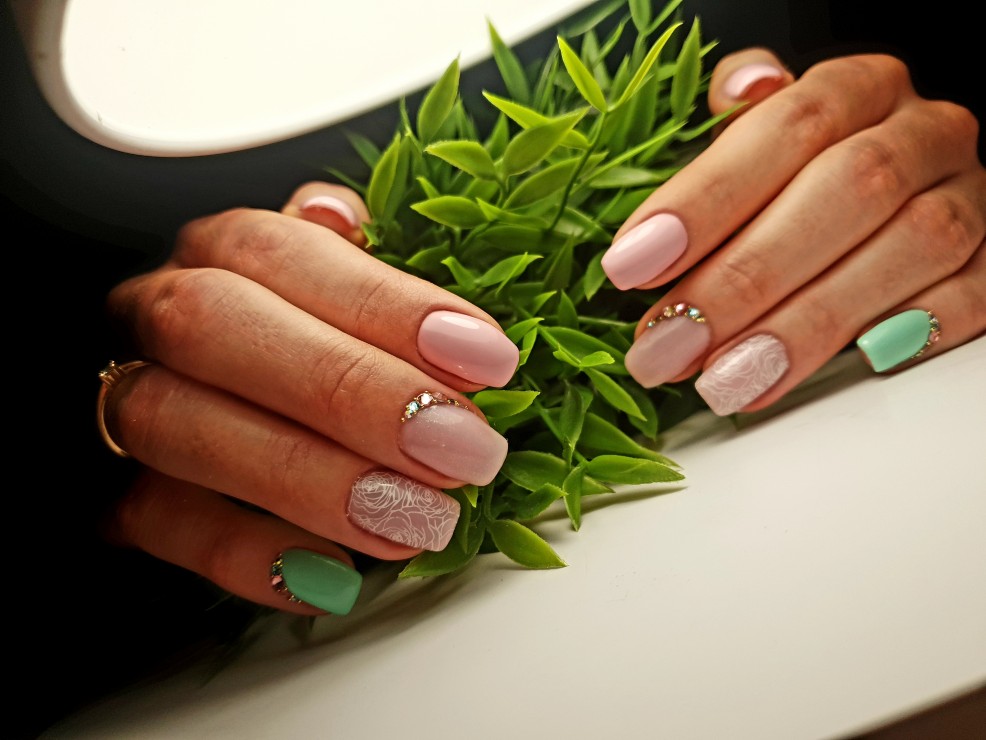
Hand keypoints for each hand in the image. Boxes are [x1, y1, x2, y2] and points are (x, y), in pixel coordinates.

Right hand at [98, 182, 517, 614]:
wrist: (220, 400)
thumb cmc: (308, 341)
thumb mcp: (341, 290)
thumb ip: (354, 261)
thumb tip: (340, 214)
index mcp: (221, 251)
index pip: (287, 251)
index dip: (388, 305)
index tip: (489, 363)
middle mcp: (157, 314)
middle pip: (213, 325)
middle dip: (348, 389)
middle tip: (465, 451)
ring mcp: (121, 403)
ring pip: (177, 425)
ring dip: (310, 479)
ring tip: (423, 523)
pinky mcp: (116, 495)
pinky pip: (158, 525)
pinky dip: (248, 556)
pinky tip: (334, 579)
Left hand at [601, 48, 985, 415]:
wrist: (900, 190)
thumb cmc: (801, 177)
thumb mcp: (758, 140)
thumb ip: (736, 125)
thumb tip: (743, 89)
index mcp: (858, 88)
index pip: (786, 127)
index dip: (706, 199)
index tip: (632, 265)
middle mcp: (923, 133)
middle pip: (848, 190)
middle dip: (744, 279)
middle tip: (666, 345)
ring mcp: (968, 198)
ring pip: (911, 248)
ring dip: (806, 326)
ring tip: (722, 382)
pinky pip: (968, 300)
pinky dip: (904, 337)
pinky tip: (831, 371)